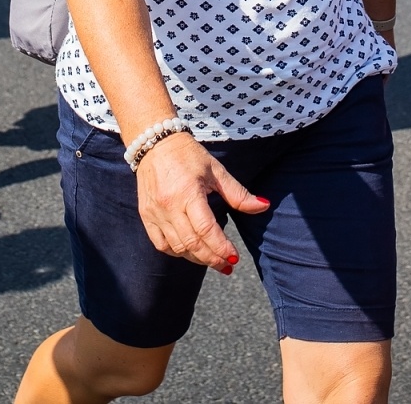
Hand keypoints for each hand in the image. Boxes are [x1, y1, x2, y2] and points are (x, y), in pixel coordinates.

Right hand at [136, 132, 270, 273]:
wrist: (155, 144)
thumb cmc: (189, 156)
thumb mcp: (217, 171)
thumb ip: (239, 193)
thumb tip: (263, 206)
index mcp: (188, 192)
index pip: (206, 229)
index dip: (221, 247)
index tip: (234, 258)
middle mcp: (169, 205)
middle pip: (191, 243)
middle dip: (212, 258)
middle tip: (227, 266)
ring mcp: (155, 212)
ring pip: (176, 247)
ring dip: (196, 258)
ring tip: (213, 260)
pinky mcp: (146, 215)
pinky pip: (160, 244)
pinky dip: (177, 252)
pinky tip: (190, 252)